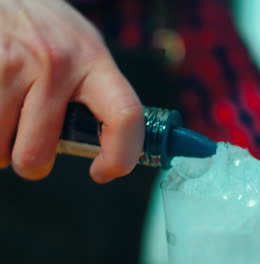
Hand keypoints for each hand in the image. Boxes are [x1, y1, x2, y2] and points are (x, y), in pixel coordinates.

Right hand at [0, 0, 143, 182]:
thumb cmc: (47, 31)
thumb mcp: (83, 50)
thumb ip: (96, 94)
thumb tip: (105, 147)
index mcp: (94, 62)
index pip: (125, 117)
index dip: (120, 157)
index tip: (104, 171)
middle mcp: (56, 63)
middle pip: (36, 155)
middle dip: (32, 161)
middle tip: (32, 139)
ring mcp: (11, 65)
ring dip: (1, 146)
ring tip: (9, 114)